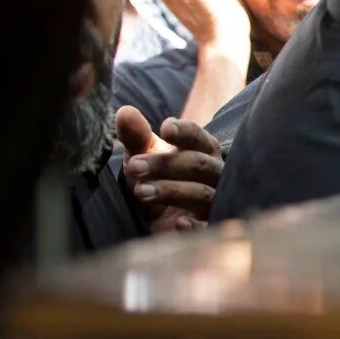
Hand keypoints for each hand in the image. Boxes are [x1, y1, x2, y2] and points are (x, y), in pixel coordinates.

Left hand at [117, 106, 224, 231]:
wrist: (161, 217)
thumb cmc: (157, 177)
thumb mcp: (144, 156)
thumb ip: (136, 136)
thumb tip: (124, 111)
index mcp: (203, 150)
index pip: (199, 136)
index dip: (184, 132)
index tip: (164, 129)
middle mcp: (215, 173)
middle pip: (198, 164)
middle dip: (166, 164)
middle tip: (134, 166)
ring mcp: (214, 201)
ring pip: (202, 193)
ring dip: (171, 190)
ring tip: (140, 190)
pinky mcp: (207, 227)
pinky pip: (208, 226)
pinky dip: (196, 226)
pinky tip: (178, 223)